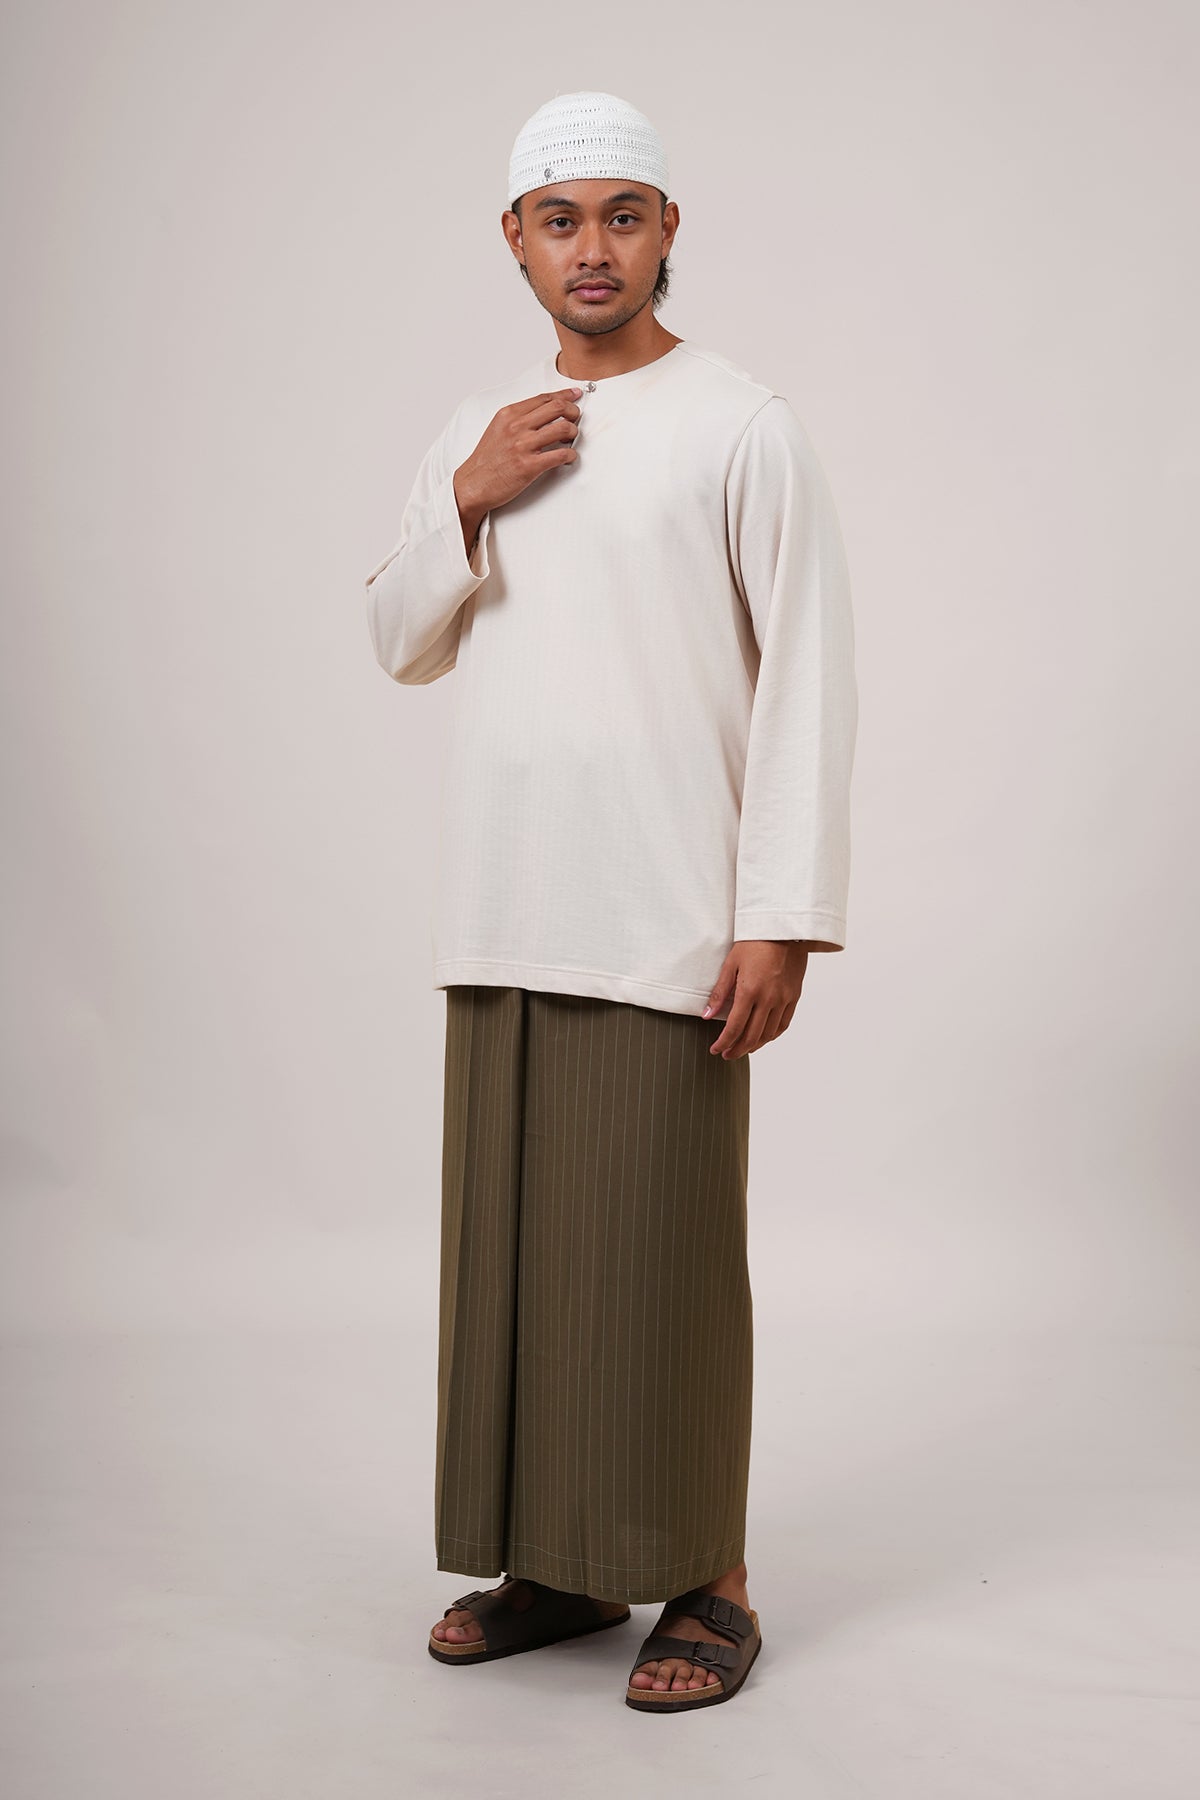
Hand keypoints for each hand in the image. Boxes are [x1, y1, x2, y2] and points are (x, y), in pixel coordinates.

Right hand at [454, 387, 582, 520]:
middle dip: (573, 411)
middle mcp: (516, 426)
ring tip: (570, 439)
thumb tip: (542, 413)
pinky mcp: (529, 466)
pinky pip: (560, 455)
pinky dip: (570, 455)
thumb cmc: (486, 460)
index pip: (544, 398)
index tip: (575, 395)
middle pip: (557, 408)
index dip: (564, 395)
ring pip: (563, 428)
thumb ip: (518, 419)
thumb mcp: (497, 429)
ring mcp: (523, 446)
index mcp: (509, 414)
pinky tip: (568, 457)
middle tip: (576, 419)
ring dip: (573, 432)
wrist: (473, 484)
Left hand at [702, 940, 808, 1058]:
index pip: (734, 1027)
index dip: (723, 1043)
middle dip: (737, 1049)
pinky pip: (784, 1024)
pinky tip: (763, 1038)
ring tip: (743, 1049)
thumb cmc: (755, 942)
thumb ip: (720, 993)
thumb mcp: (731, 964)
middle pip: (752, 1036)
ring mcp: (784, 999)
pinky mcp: (794, 996)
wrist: (785, 930)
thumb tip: (706, 1016)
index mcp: (750, 991)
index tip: (715, 1050)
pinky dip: (772, 1035)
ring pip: (769, 1034)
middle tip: (727, 1055)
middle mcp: (768, 999)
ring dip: (754, 1045)